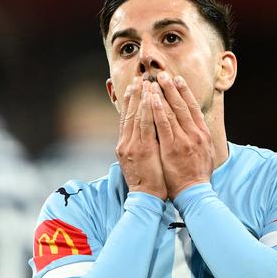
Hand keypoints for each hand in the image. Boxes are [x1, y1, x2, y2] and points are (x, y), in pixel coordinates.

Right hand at [116, 77, 166, 199]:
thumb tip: (144, 136)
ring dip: (142, 97)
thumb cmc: (147, 183)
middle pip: (130, 114)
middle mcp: (126, 143)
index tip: (133, 87)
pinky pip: (146, 124)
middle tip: (139, 78)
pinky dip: (148, 109)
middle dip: (135, 95)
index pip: (127, 119)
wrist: (146, 199)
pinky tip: (151, 96)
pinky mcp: (142, 149)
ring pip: (137, 115)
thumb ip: (139, 148)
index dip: (130, 102)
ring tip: (146, 81)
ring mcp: (133, 146)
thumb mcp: (139, 163)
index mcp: (125, 146)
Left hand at [150, 72, 213, 198]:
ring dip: (162, 94)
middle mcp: (195, 134)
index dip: (184, 92)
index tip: (177, 79)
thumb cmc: (196, 175)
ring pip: (172, 112)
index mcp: (203, 134)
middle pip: (182, 105)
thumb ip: (199, 138)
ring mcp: (184, 140)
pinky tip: (152, 99)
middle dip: (171, 88)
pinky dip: (157, 110)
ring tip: (153, 82)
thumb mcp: (205, 153)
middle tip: (162, 74)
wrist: (194, 193)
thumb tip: (196, 126)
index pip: (193, 108)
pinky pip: (163, 125)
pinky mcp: (172, 147)